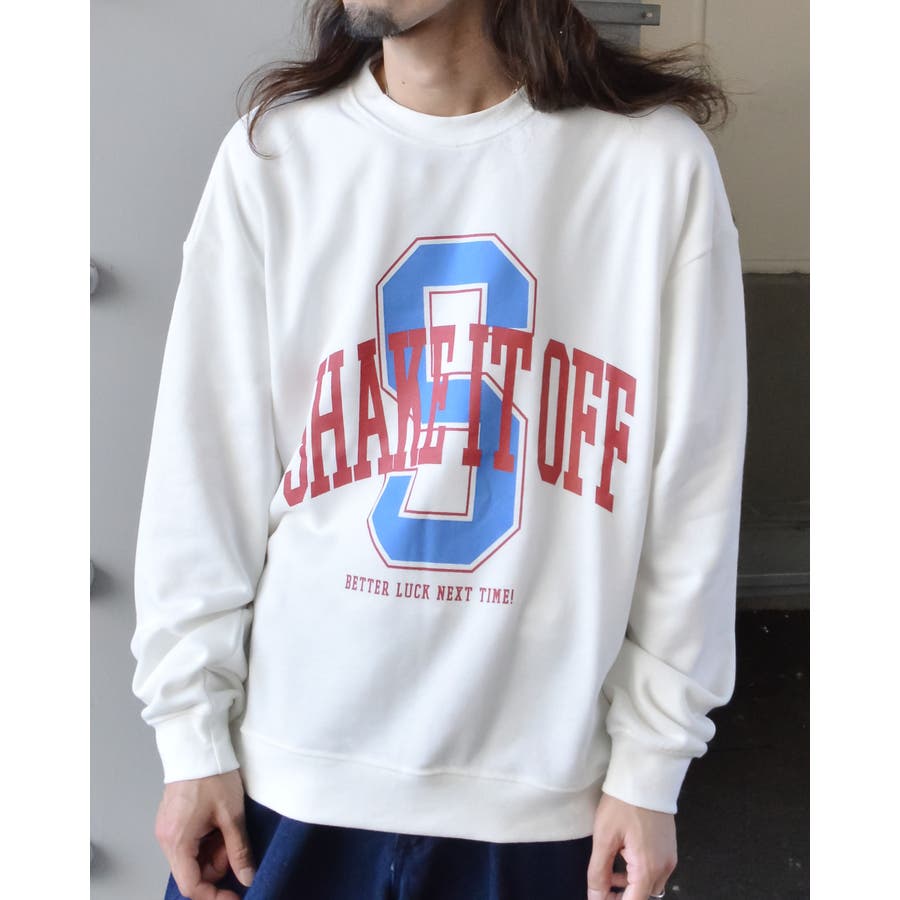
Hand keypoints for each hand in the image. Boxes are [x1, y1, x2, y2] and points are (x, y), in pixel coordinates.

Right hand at [154, 769, 256, 899]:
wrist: (198, 745)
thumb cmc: (213, 775)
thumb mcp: (232, 815)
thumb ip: (238, 850)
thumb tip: (246, 877)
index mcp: (177, 841)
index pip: (191, 885)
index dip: (214, 895)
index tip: (235, 894)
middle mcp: (166, 838)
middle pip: (192, 872)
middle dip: (217, 864)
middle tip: (234, 842)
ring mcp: (167, 829)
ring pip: (192, 857)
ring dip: (213, 850)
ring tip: (227, 826)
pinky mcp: (172, 820)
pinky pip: (189, 843)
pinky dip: (206, 840)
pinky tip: (217, 822)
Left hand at [586, 792, 676, 898]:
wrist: (645, 775)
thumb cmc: (623, 803)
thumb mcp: (604, 836)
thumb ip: (599, 871)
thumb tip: (595, 896)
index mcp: (648, 868)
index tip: (600, 898)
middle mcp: (664, 867)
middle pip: (643, 896)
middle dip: (622, 897)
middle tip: (602, 887)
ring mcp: (669, 857)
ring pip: (650, 885)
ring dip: (630, 886)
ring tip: (608, 875)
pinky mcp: (668, 848)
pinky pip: (655, 870)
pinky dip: (639, 873)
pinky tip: (623, 860)